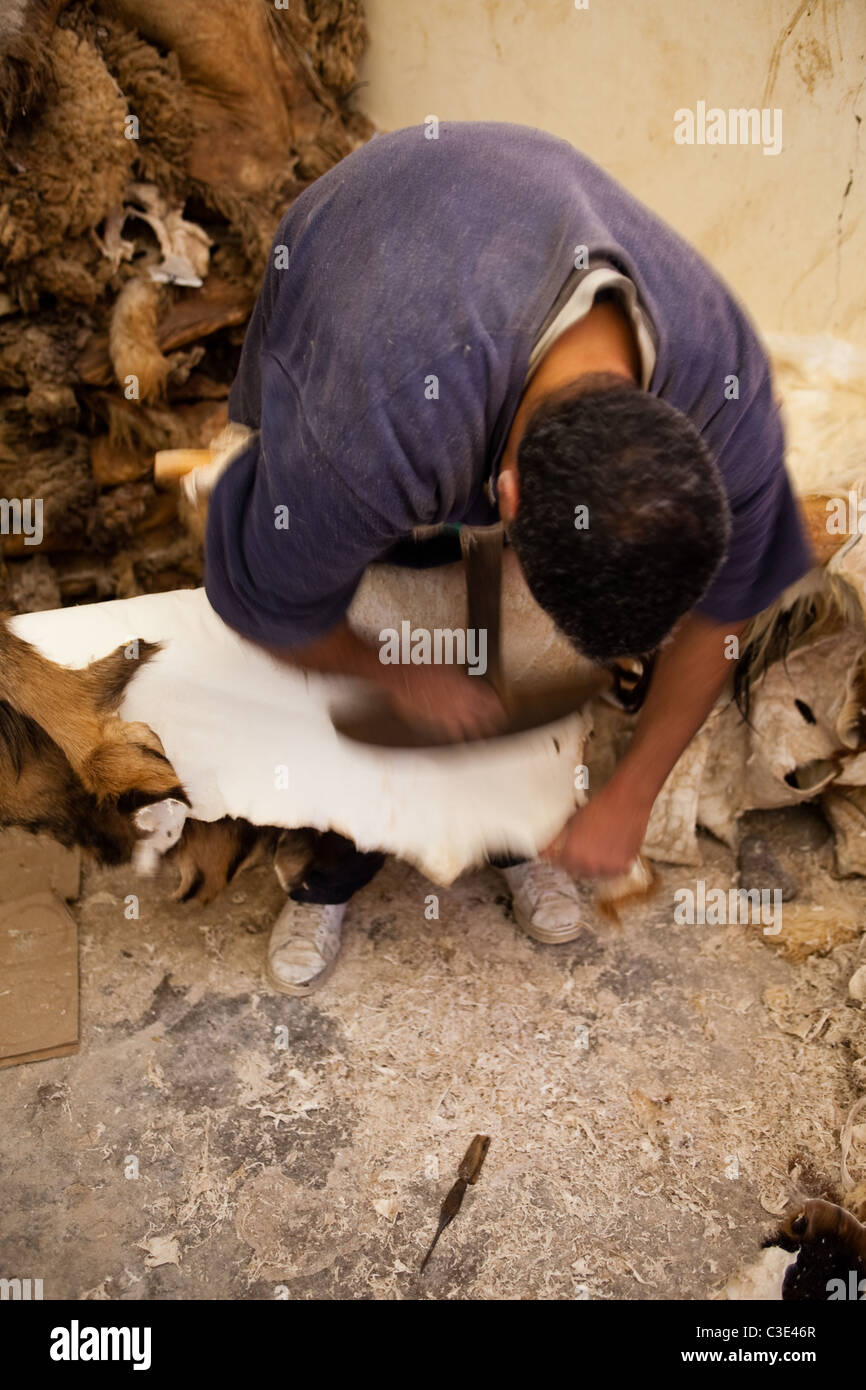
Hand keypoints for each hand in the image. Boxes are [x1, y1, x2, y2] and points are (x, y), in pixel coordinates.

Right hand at [386, 666, 505, 740]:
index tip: (500, 711)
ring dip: (477, 736)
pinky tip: (459, 744)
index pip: (488, 699)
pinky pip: (448, 733)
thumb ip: (461, 677)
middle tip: (497, 728)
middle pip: (482, 717)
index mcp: (467, 687)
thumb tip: (467, 679)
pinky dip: (454, 738)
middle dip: (491, 723)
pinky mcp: (435, 720)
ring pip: (468, 729)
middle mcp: (460, 703)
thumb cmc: (424, 665)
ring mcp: (448, 713)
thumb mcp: (449, 664)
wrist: (404, 675)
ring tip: (483, 742)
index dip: (495, 706)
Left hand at [542, 782, 650, 878]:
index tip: (557, 854)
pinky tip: (611, 850)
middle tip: (581, 848)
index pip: (557, 865)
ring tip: (598, 847)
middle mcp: (589, 864)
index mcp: (572, 853)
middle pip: (575, 871)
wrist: (626, 802)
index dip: (556, 857)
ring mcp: (606, 867)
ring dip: (593, 864)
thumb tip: (544, 850)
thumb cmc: (600, 807)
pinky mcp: (623, 866)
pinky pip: (613, 872)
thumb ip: (558, 840)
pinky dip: (611, 865)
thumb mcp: (572, 822)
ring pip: (594, 873)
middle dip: (574, 861)